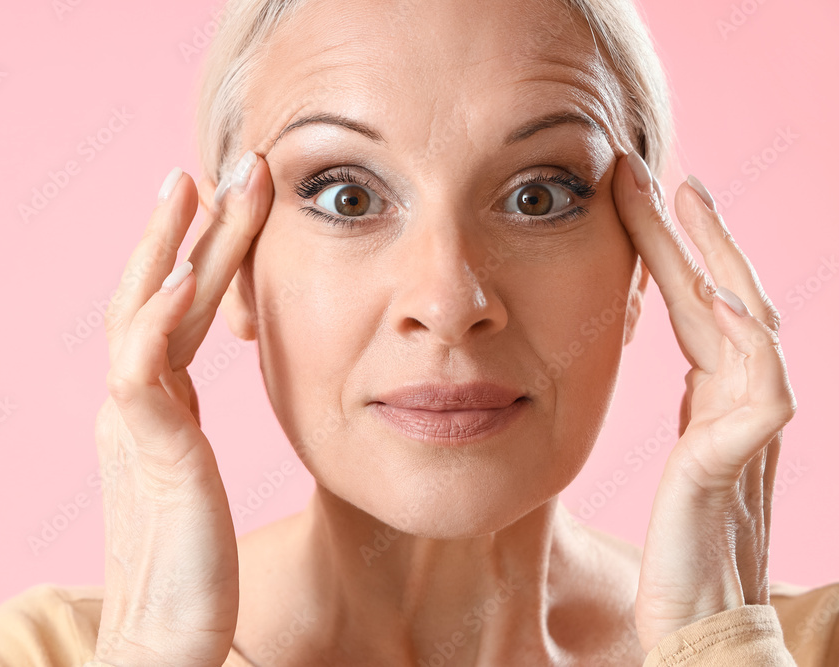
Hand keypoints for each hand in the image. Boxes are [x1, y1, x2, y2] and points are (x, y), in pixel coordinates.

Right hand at [93, 150, 272, 665]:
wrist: (162, 642)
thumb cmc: (188, 571)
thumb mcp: (189, 481)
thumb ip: (189, 435)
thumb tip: (206, 411)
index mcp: (155, 409)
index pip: (178, 312)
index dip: (199, 256)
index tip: (228, 204)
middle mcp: (137, 405)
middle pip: (159, 294)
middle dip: (192, 228)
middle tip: (224, 163)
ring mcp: (136, 424)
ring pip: (148, 313)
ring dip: (174, 247)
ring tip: (195, 186)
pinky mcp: (149, 454)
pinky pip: (144, 371)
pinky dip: (156, 318)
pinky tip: (179, 276)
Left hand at [611, 151, 797, 652]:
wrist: (702, 623)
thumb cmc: (686, 551)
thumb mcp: (686, 460)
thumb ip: (693, 413)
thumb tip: (682, 368)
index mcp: (719, 402)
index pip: (700, 309)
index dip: (678, 255)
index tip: (646, 200)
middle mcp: (741, 405)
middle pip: (727, 300)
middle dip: (698, 236)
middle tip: (666, 174)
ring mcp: (747, 431)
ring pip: (744, 325)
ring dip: (715, 261)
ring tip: (686, 203)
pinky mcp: (737, 463)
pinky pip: (756, 388)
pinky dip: (741, 338)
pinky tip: (714, 294)